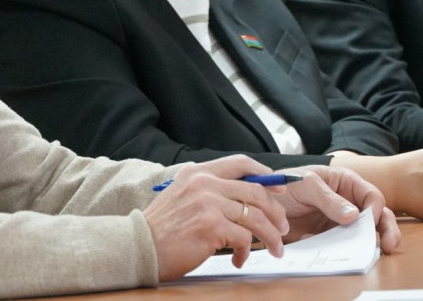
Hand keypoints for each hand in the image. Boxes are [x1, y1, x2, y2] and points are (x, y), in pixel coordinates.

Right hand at [144, 155, 290, 280]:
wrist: (139, 247)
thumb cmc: (162, 228)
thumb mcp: (182, 195)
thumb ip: (209, 190)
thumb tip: (245, 199)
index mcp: (198, 172)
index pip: (241, 163)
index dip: (266, 175)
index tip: (280, 190)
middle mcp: (205, 183)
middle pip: (256, 191)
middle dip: (277, 212)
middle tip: (283, 228)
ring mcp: (209, 203)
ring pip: (257, 216)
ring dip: (271, 236)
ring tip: (274, 249)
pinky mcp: (211, 226)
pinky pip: (244, 238)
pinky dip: (247, 251)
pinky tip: (239, 259)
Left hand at [272, 165, 400, 253]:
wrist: (264, 203)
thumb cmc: (286, 183)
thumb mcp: (307, 185)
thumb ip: (329, 199)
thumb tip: (355, 216)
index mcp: (347, 183)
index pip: (371, 196)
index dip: (375, 209)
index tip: (370, 221)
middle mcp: (349, 202)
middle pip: (377, 216)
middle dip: (387, 229)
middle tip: (389, 245)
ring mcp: (341, 221)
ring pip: (364, 234)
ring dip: (371, 244)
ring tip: (376, 254)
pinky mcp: (331, 237)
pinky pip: (344, 246)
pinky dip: (347, 252)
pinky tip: (343, 255)